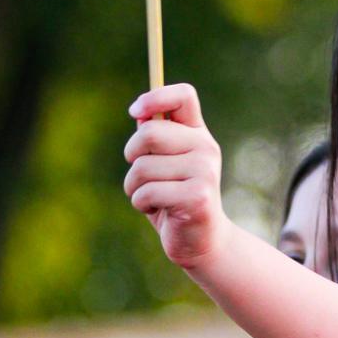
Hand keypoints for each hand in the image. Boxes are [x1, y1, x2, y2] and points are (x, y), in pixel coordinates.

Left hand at [122, 84, 226, 270]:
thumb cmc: (174, 198)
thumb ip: (154, 137)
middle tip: (139, 174)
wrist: (200, 241)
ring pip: (142, 167)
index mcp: (198, 134)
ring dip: (134, 187)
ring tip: (151, 198)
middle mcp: (206, 148)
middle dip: (131, 156)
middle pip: (149, 133)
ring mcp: (204, 172)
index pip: (183, 96)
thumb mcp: (163, 163)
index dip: (154, 97)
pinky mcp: (197, 197)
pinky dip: (141, 204)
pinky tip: (159, 211)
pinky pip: (147, 192)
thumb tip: (140, 113)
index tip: (135, 112)